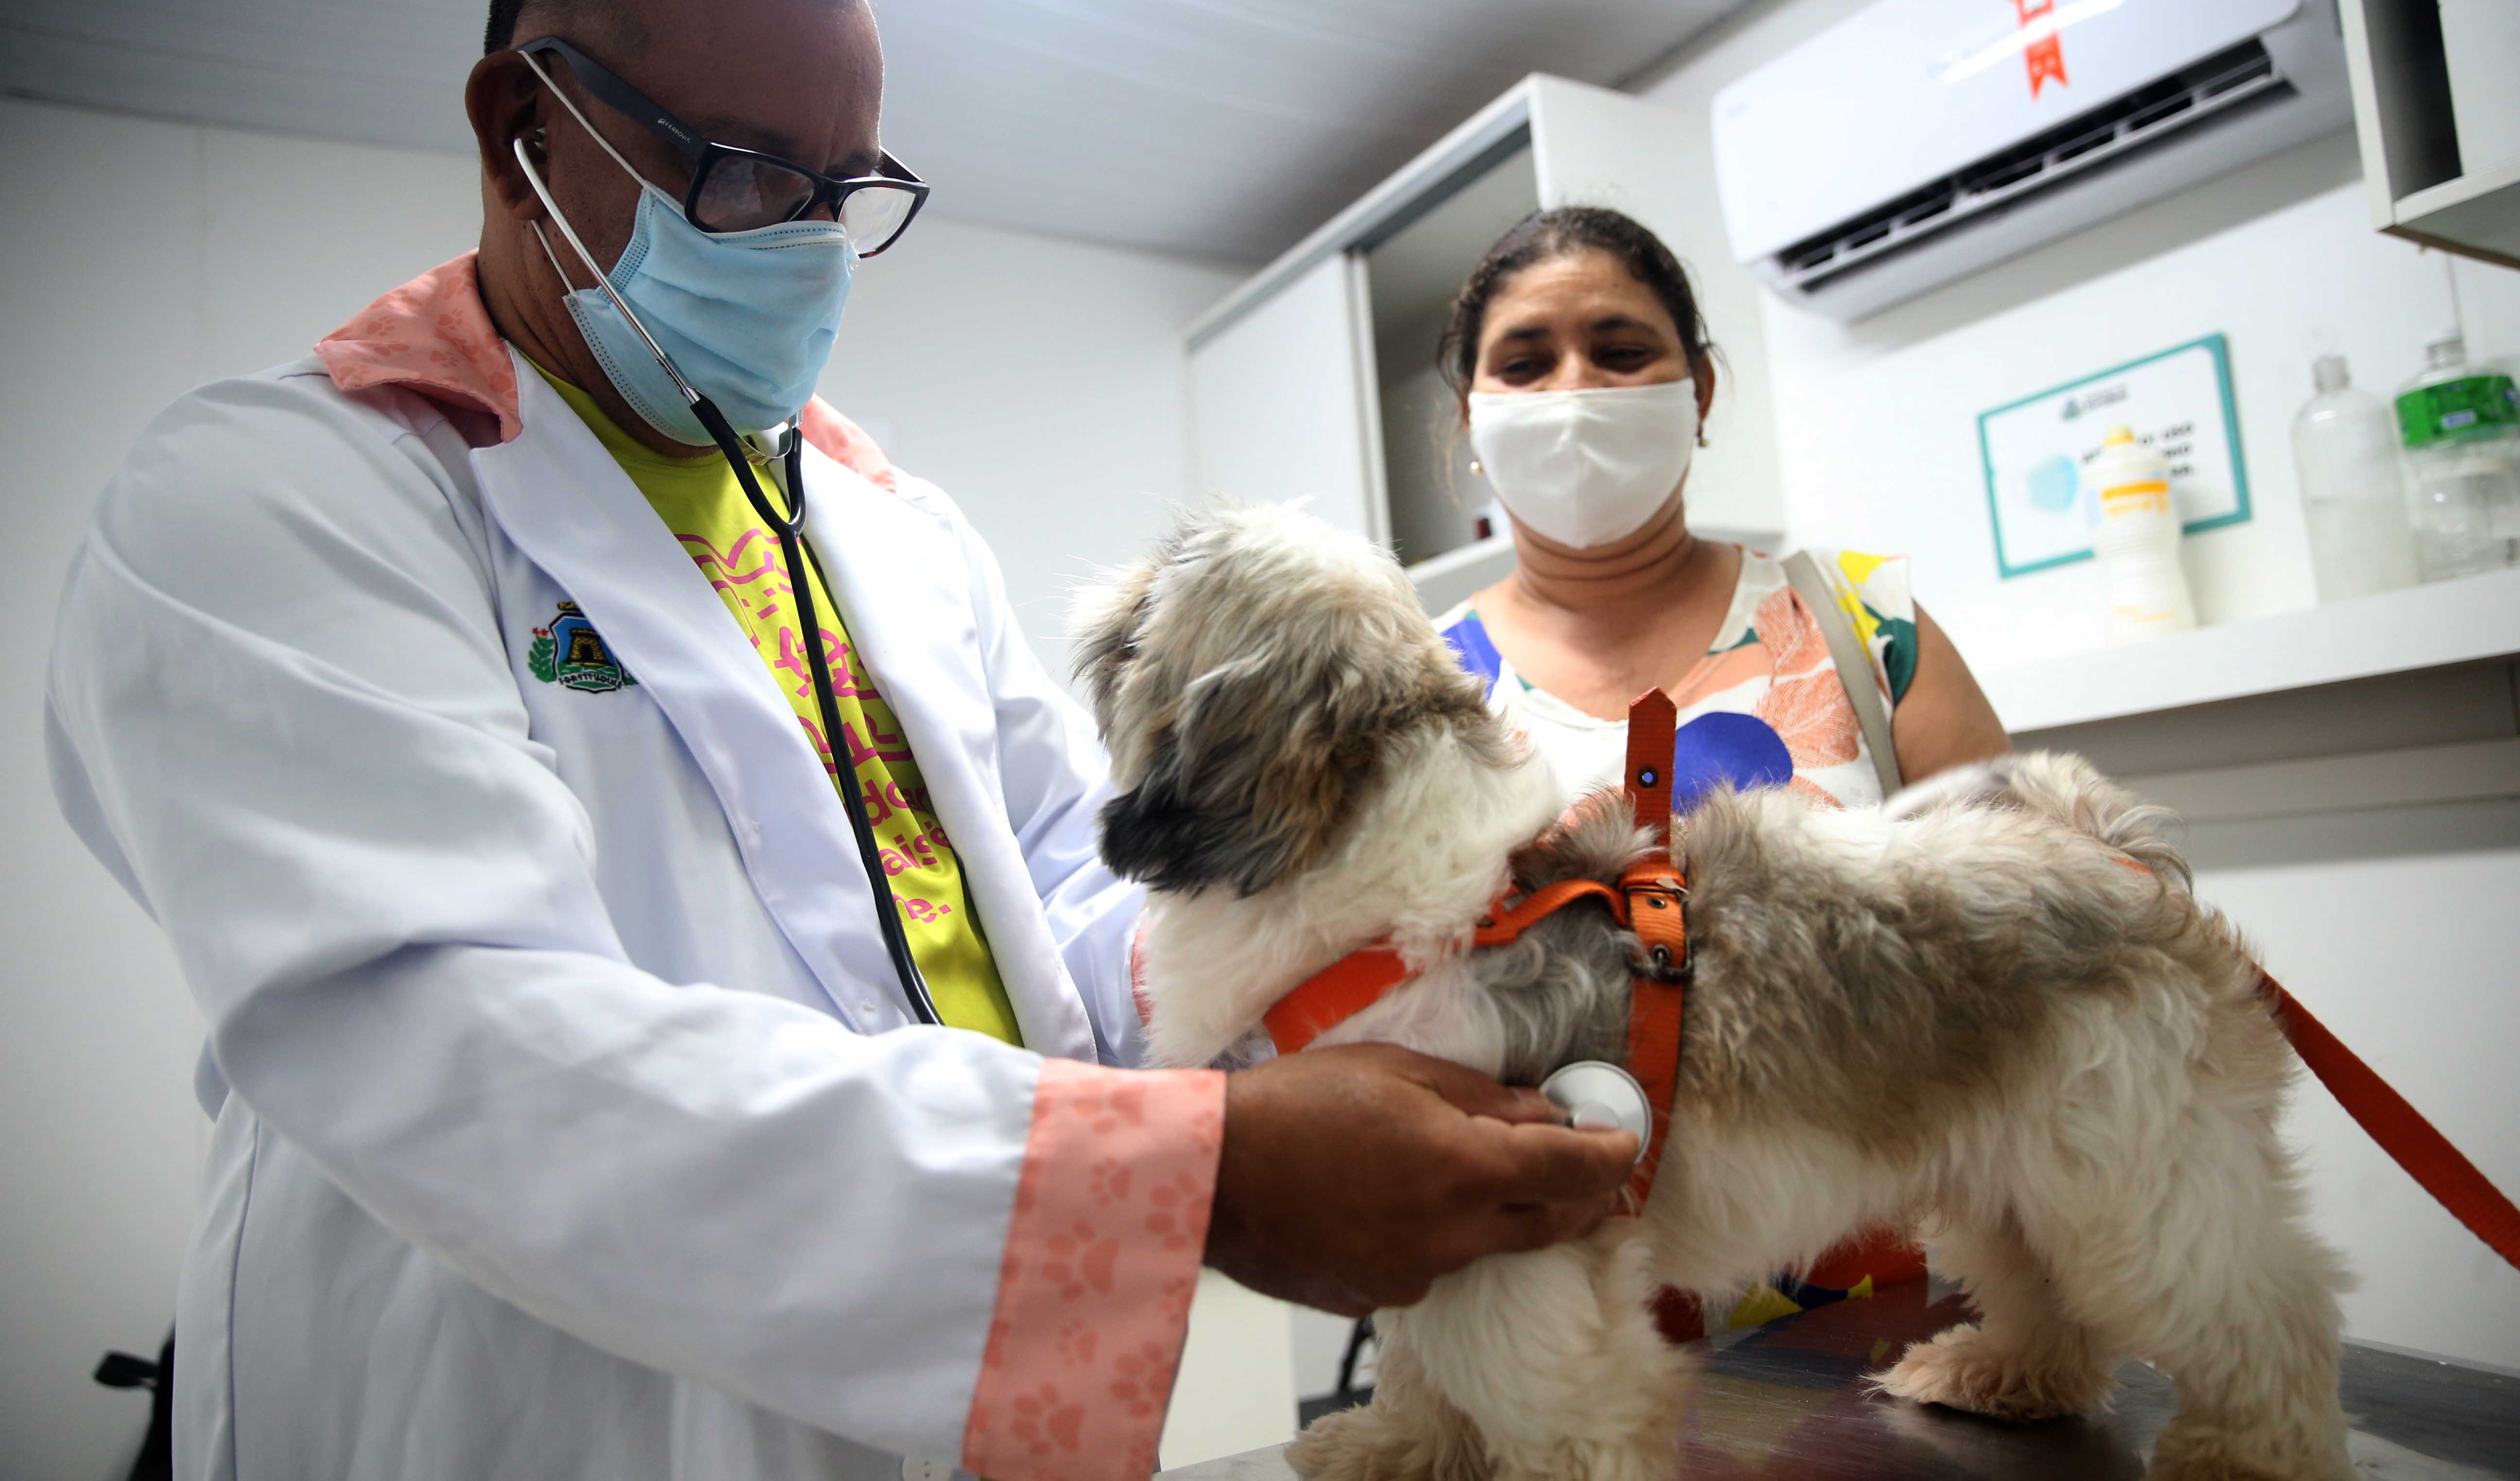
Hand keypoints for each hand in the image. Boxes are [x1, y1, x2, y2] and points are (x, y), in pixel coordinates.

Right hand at [1203, 1042, 1638, 1315]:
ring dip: (1486, 1211)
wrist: (1210, 1176)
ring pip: (1482, 1244)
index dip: (1611, 1155)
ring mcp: (1414, 1274)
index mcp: (1460, 1167)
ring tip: (1442, 1168)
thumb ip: (1478, 1097)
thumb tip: (1539, 1115)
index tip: (1624, 1141)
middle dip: (1574, 1195)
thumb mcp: (1394, 1070)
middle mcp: (1450, 1233)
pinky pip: (1427, 1264)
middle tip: (1582, 1168)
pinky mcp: (1377, 1297)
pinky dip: (1428, 1233)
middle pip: (1545, 1222)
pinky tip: (1385, 1200)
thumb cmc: (1295, 1106)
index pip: (1572, 1171)